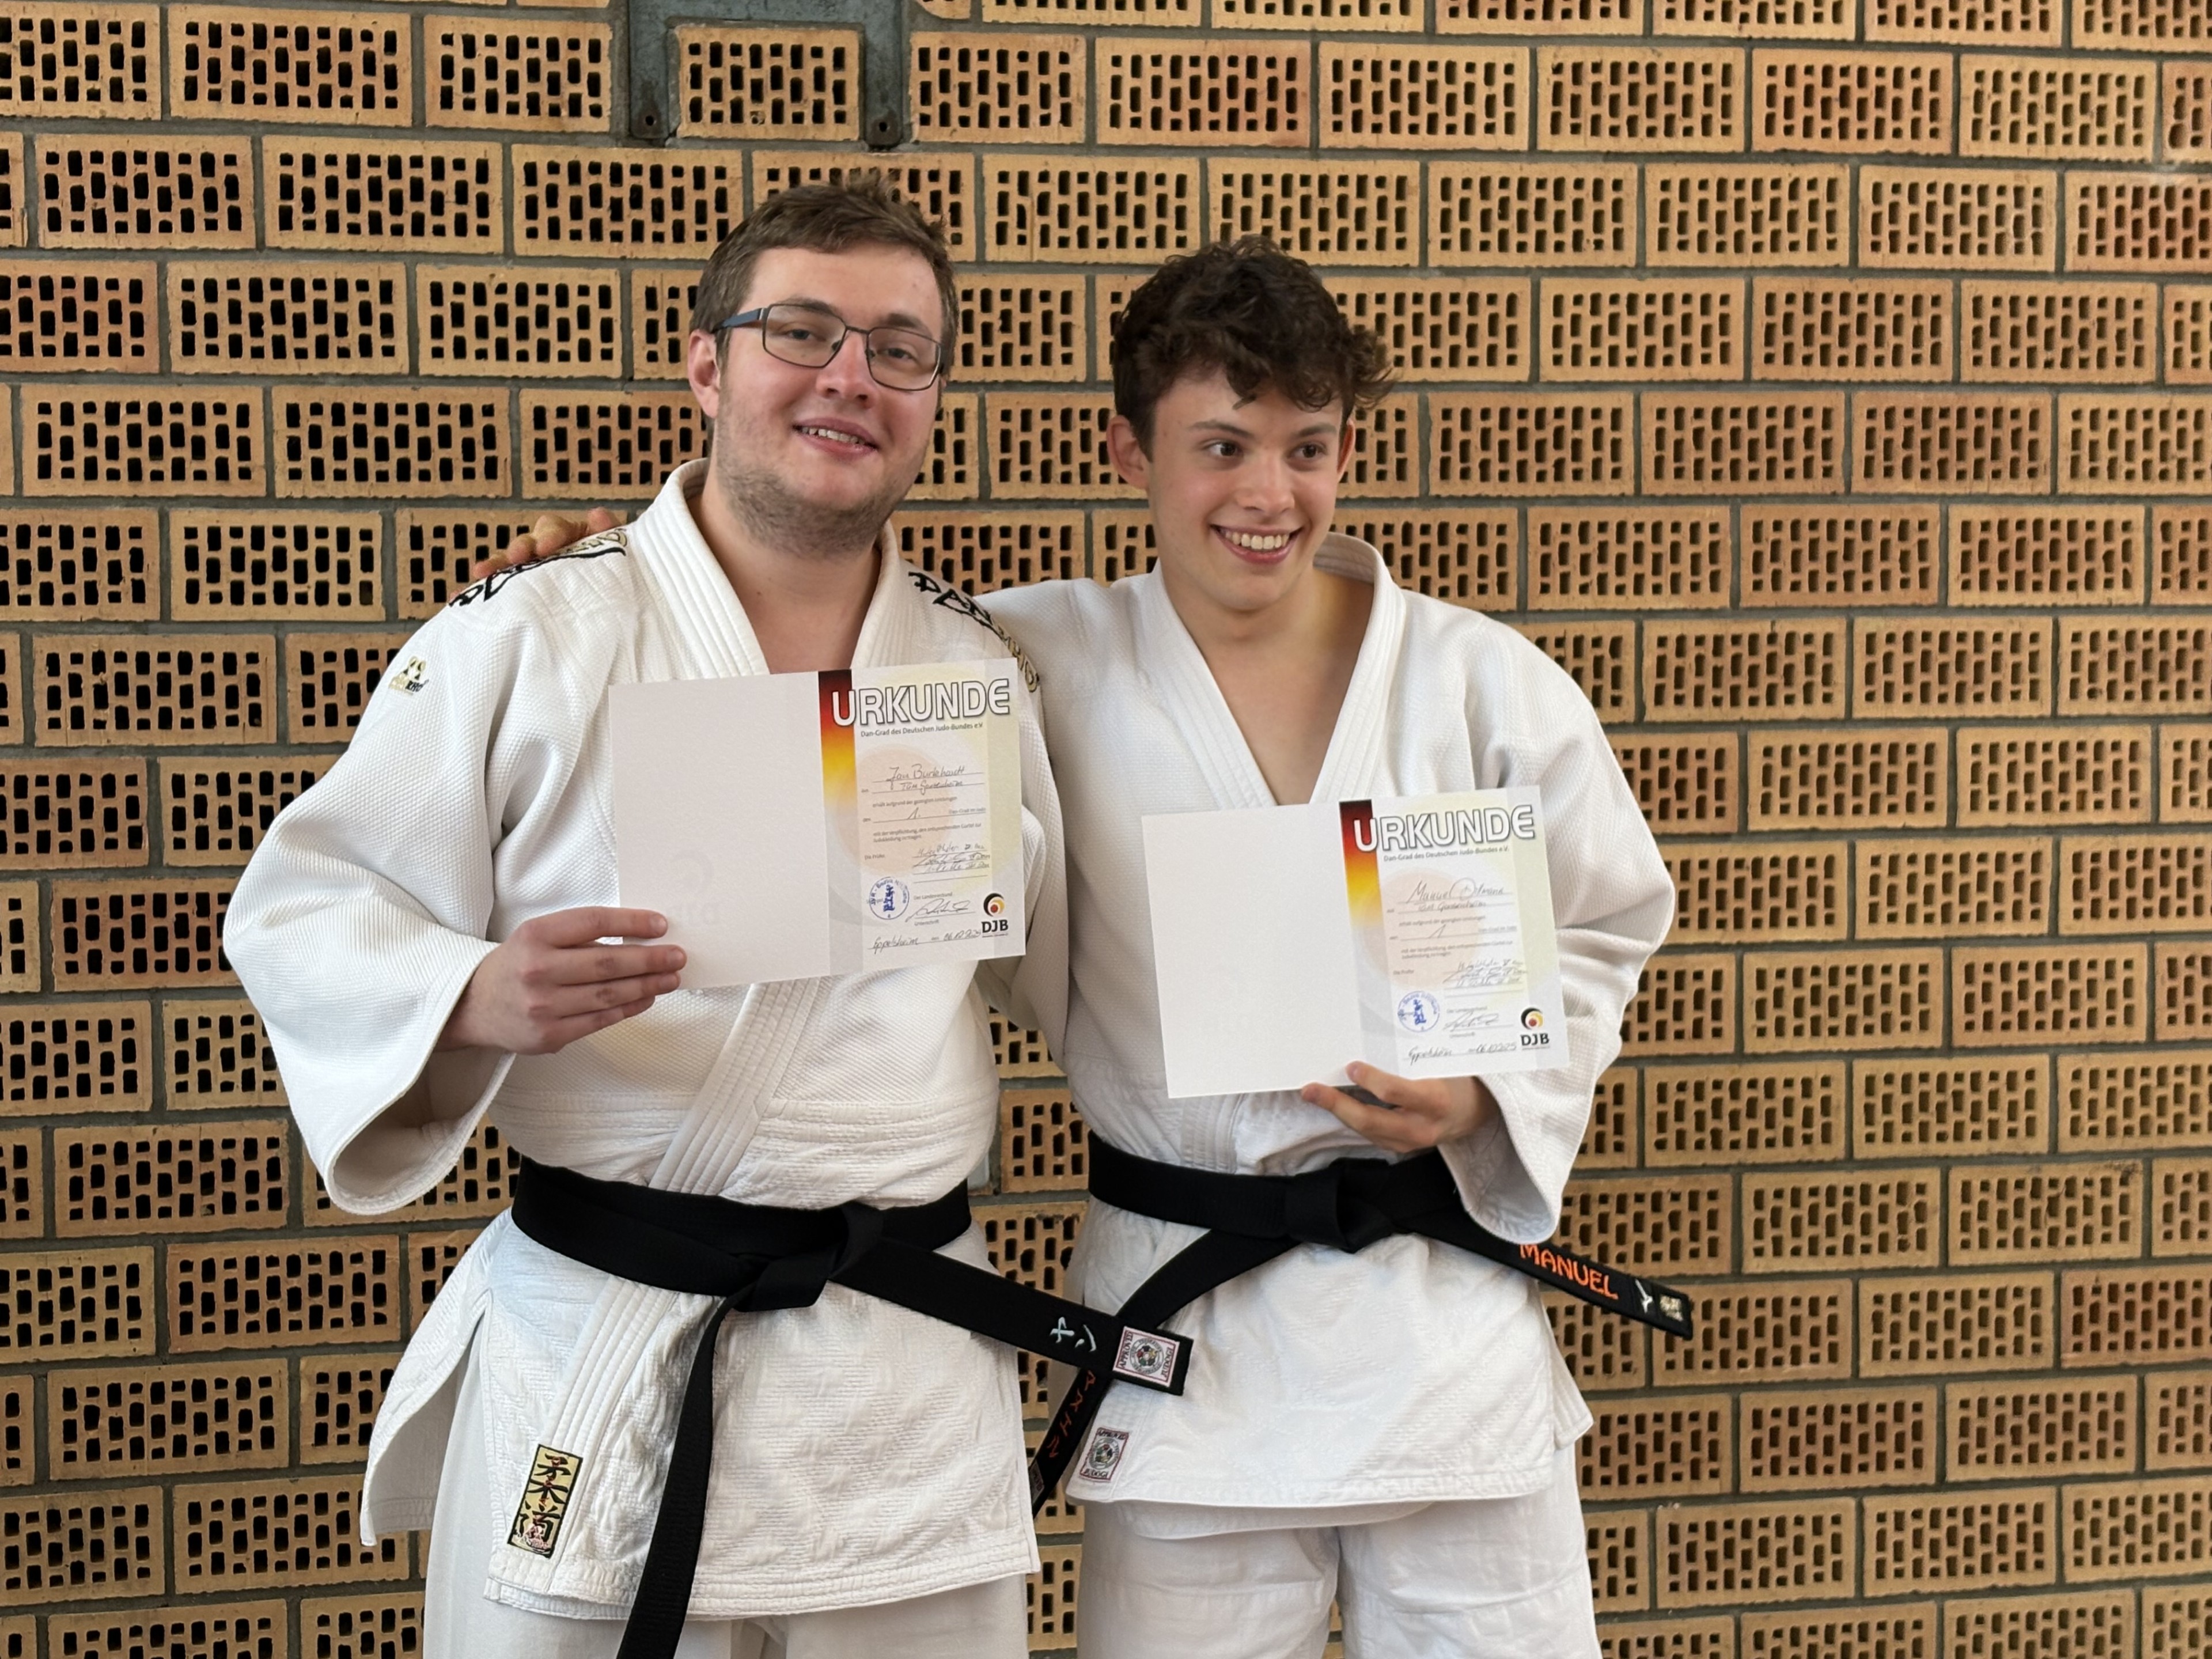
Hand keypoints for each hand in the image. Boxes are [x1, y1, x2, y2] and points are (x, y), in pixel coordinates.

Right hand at [438, 907, 684, 1054]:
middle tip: (678, 956)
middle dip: (650, 959)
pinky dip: (629, 1008)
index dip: (631, 922)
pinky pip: (600, 1020)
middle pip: (607, 962)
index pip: (593, 923)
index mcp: (534, 936)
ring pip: (608, 994)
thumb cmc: (516, 965)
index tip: (661, 925)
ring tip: (671, 978)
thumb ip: (578, 935)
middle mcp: (537, 970)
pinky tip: (647, 998)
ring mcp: (543, 1006)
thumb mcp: (537, 936)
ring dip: (647, 986)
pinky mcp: (549, 1035)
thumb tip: (638, 935)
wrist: (473, 1006)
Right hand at [469, 509, 620, 582]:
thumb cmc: (624, 583)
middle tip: (516, 557)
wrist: (627, 617)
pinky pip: (496, 591)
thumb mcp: (624, 558)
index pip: (555, 529)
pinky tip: (457, 597)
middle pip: (528, 544)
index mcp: (574, 541)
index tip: (545, 547)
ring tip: (480, 574)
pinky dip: (476, 593)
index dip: (550, 535)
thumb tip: (598, 515)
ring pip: (509, 566)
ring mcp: (534, 574)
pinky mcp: (521, 596)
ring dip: (494, 567)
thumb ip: (611, 538)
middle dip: (519, 549)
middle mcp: (550, 555)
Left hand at [1301, 1062, 1495, 1154]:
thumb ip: (1414, 1058)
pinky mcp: (1403, 1148)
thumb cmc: (1460, 1080)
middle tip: (1311, 1090)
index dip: (1371, 1080)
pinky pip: (1372, 1135)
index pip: (1396, 1094)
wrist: (1479, 1112)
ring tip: (1315, 1095)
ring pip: (1367, 1131)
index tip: (1352, 1066)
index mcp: (1436, 1101)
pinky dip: (1352, 1119)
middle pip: (1372, 1120)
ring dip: (1339, 1112)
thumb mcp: (1445, 1065)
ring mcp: (1412, 1142)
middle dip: (1337, 1105)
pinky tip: (1336, 1105)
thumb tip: (1374, 1038)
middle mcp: (1422, 1127)